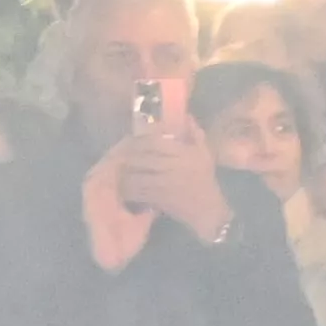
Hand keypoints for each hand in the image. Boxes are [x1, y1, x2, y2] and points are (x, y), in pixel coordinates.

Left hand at [114, 120, 229, 241]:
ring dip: (125, 174)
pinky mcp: (160, 200)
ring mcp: (166, 184)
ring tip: (117, 171)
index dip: (140, 139)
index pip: (156, 142)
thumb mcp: (204, 154)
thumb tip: (186, 116)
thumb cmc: (205, 180)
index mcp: (184, 154)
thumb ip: (195, 134)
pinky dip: (128, 190)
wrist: (209, 209)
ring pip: (137, 177)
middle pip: (143, 158)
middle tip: (117, 155)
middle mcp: (174, 167)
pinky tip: (122, 188)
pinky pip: (139, 193)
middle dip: (128, 156)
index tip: (132, 138)